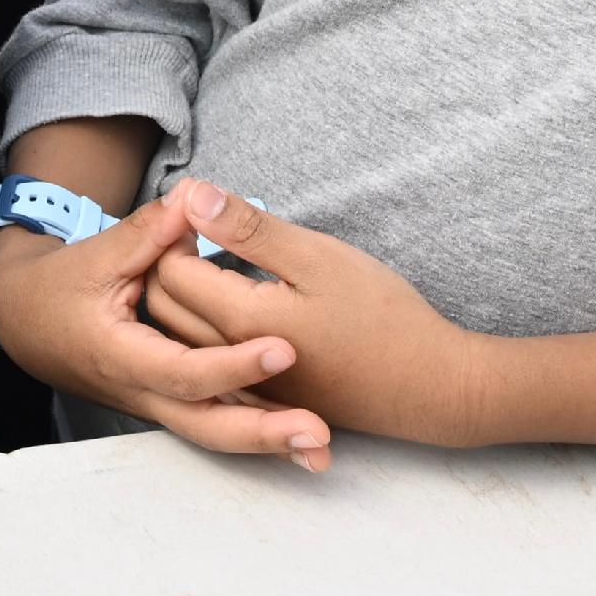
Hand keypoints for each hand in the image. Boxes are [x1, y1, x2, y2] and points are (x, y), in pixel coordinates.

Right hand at [0, 182, 327, 466]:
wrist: (26, 326)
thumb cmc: (60, 289)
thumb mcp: (98, 255)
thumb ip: (150, 232)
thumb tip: (194, 197)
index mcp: (122, 357)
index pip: (185, 372)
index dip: (234, 364)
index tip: (284, 350)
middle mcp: (143, 393)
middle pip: (207, 426)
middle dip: (263, 434)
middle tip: (317, 435)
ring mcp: (158, 404)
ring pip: (215, 433)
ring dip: (268, 444)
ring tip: (323, 453)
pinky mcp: (171, 402)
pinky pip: (216, 421)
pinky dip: (256, 432)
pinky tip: (299, 438)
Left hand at [145, 191, 493, 448]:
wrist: (431, 388)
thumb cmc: (383, 317)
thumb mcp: (317, 257)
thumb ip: (248, 228)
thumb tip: (191, 195)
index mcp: (239, 319)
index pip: (169, 270)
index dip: (175, 232)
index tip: (200, 209)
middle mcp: (229, 361)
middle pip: (164, 308)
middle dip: (169, 263)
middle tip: (199, 232)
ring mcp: (245, 386)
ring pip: (182, 339)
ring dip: (183, 299)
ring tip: (212, 263)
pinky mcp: (264, 400)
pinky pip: (211, 363)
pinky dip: (203, 333)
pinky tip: (234, 307)